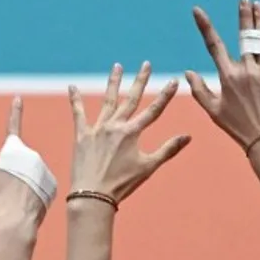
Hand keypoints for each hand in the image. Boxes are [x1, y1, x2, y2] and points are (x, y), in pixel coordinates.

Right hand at [0, 96, 46, 233]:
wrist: (15, 227)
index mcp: (13, 150)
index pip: (13, 125)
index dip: (15, 112)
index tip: (18, 98)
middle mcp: (32, 156)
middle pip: (19, 160)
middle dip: (12, 171)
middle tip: (3, 192)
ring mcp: (44, 170)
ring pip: (30, 174)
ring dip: (23, 182)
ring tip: (15, 201)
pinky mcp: (52, 185)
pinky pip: (40, 185)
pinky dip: (33, 192)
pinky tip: (26, 205)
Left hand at [66, 62, 190, 203]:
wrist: (93, 195)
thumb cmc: (122, 184)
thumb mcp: (148, 167)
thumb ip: (168, 149)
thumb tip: (188, 137)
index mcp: (132, 133)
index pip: (153, 110)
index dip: (164, 95)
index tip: (173, 80)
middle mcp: (115, 126)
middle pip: (131, 98)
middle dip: (140, 80)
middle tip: (146, 64)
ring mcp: (97, 128)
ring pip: (108, 100)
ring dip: (113, 82)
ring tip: (117, 66)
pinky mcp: (82, 135)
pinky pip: (78, 113)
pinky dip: (75, 100)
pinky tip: (72, 87)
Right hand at [185, 0, 259, 149]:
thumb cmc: (239, 128)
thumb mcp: (214, 111)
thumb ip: (199, 90)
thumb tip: (187, 72)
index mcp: (228, 76)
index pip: (213, 45)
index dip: (205, 26)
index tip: (198, 10)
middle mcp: (246, 70)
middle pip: (244, 36)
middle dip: (244, 15)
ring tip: (259, 6)